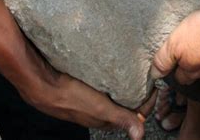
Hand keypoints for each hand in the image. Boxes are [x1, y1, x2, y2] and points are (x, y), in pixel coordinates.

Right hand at [28, 71, 153, 139]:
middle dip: (140, 92)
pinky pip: (104, 85)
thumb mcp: (100, 107)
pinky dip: (113, 79)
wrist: (43, 85)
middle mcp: (101, 112)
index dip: (148, 101)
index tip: (156, 85)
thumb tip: (140, 135)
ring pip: (116, 94)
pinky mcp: (85, 88)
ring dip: (127, 85)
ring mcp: (93, 100)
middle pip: (127, 104)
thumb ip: (121, 118)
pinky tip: (113, 68)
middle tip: (148, 74)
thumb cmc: (71, 98)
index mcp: (107, 120)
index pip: (136, 114)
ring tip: (135, 69)